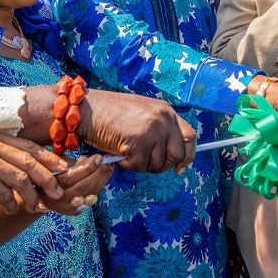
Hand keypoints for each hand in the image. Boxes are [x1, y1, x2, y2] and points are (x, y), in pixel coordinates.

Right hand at [0, 131, 67, 217]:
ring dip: (31, 196)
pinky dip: (10, 204)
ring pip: (21, 180)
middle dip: (47, 178)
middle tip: (57, 191)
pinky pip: (4, 195)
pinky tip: (10, 208)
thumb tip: (34, 170)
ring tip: (35, 207)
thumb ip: (4, 157)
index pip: (29, 146)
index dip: (49, 158)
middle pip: (30, 162)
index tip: (62, 169)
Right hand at [44, 154, 112, 214]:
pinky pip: (90, 199)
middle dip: (97, 173)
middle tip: (108, 162)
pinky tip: (105, 176)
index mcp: (49, 184)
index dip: (86, 167)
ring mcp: (66, 207)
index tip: (98, 157)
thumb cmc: (49, 173)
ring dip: (102, 179)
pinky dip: (99, 186)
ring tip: (110, 167)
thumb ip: (68, 162)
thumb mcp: (54, 164)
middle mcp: (57, 199)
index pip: (70, 177)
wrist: (42, 195)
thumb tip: (87, 159)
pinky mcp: (74, 212)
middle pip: (81, 187)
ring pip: (88, 194)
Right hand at [79, 90, 195, 173]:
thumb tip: (168, 154)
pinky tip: (118, 153)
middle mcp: (164, 119)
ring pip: (157, 163)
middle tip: (145, 164)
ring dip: (140, 164)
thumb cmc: (110, 113)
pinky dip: (127, 165)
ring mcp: (153, 130)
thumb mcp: (142, 114)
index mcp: (166, 111)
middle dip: (162, 165)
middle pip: (177, 154)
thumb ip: (158, 129)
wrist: (88, 109)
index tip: (180, 167)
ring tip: (126, 152)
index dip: (187, 155)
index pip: (189, 136)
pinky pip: (139, 166)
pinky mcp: (139, 142)